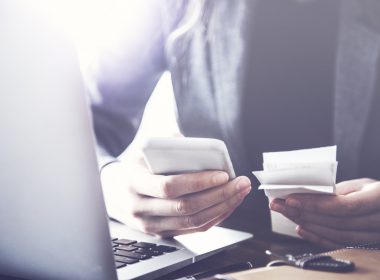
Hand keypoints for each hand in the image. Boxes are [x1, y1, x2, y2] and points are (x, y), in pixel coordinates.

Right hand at [100, 153, 250, 236]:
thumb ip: (171, 144)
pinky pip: (194, 230)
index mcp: (135, 182)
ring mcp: (151, 225)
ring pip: (193, 222)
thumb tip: (204, 148)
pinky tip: (228, 204)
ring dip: (222, 208)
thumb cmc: (137, 167)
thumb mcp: (146, 150)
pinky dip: (214, 218)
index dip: (198, 182)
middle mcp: (141, 208)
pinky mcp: (162, 233)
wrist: (115, 192)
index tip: (223, 174)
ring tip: (240, 192)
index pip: (170, 186)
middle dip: (219, 196)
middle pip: (186, 207)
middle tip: (240, 183)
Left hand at [269, 178, 379, 247]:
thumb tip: (306, 194)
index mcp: (378, 198)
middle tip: (279, 204)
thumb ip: (337, 190)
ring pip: (335, 234)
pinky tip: (301, 228)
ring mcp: (374, 235)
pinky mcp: (365, 244)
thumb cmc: (374, 191)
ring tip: (287, 213)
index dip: (314, 205)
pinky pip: (338, 244)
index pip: (343, 206)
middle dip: (303, 213)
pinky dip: (317, 237)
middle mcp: (379, 220)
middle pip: (335, 221)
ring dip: (307, 224)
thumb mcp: (360, 185)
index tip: (290, 199)